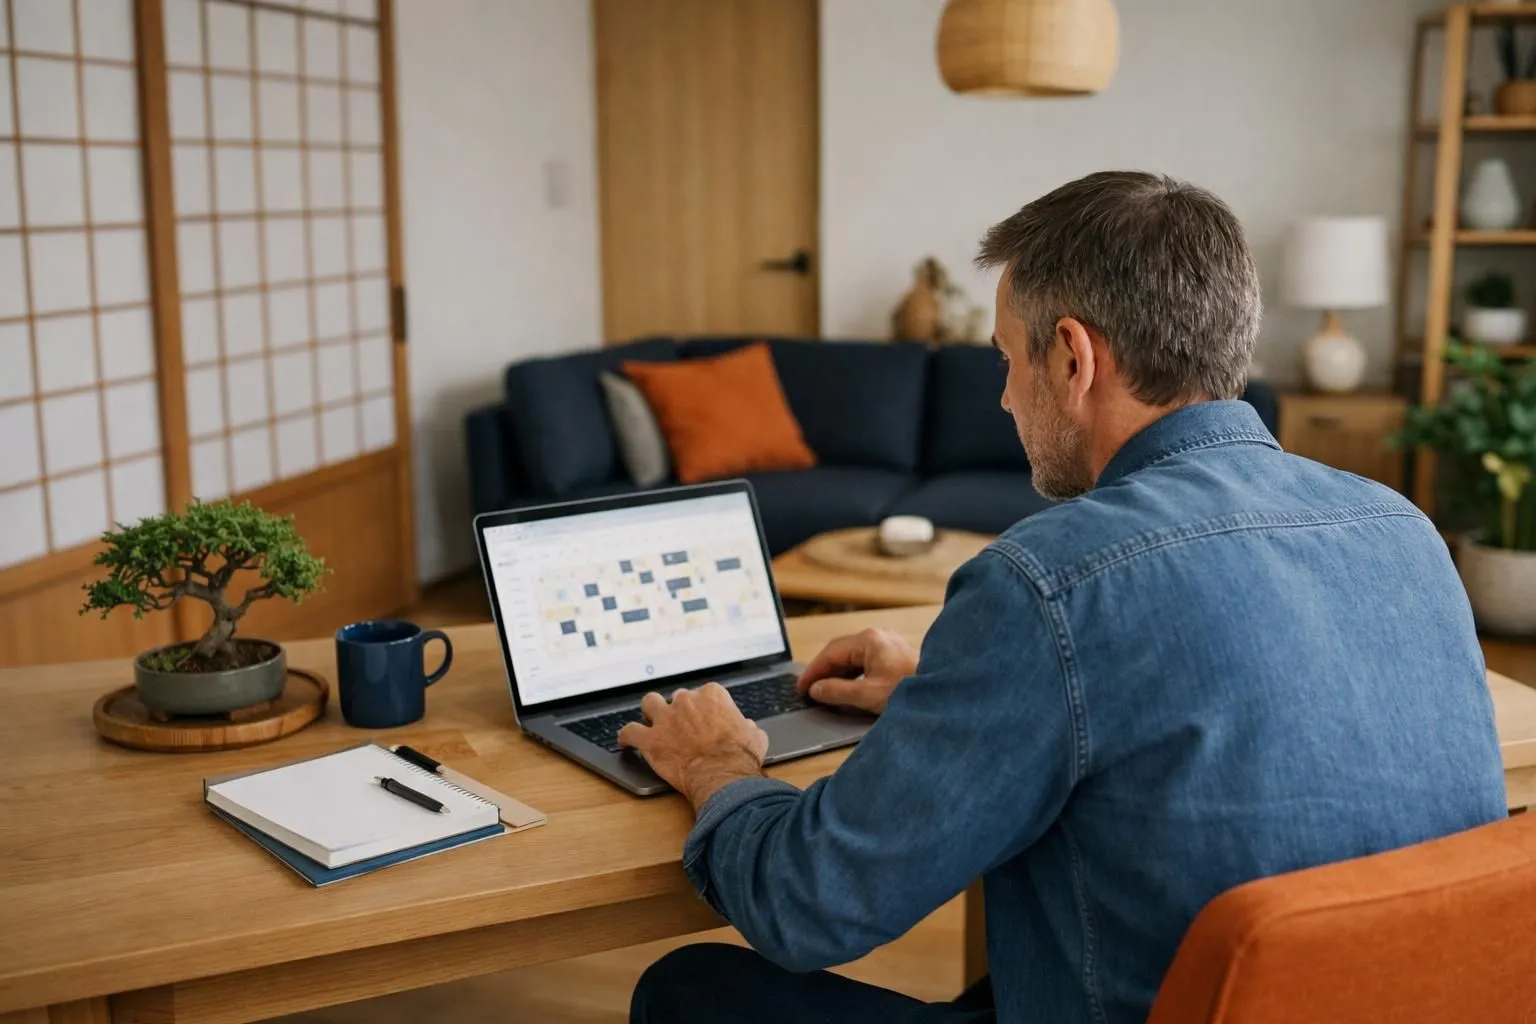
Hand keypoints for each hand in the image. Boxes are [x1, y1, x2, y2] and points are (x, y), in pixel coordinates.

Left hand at [617, 683, 768, 809]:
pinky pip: (630, 732)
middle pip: (677, 698)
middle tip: (683, 726)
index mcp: (712, 696)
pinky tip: (625, 741)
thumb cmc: (740, 757)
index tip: (705, 719)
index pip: (704, 693)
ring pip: (650, 703)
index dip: (704, 708)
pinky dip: (626, 737)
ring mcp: (666, 718)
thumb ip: (746, 726)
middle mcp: (686, 701)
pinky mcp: (651, 739)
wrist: (722, 776)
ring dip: (650, 711)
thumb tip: (747, 727)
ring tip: (651, 720)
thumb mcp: (755, 735)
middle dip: (679, 711)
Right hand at [796, 628, 919, 715]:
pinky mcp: (895, 656)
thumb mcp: (868, 695)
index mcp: (869, 640)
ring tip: (824, 691)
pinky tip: (848, 688)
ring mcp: (887, 644)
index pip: (830, 653)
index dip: (813, 671)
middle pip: (840, 652)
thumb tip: (816, 690)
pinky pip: (865, 661)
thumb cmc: (911, 691)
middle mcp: (877, 637)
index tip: (801, 687)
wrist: (946, 692)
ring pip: (852, 657)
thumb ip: (838, 692)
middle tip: (808, 690)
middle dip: (823, 671)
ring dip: (837, 673)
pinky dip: (852, 674)